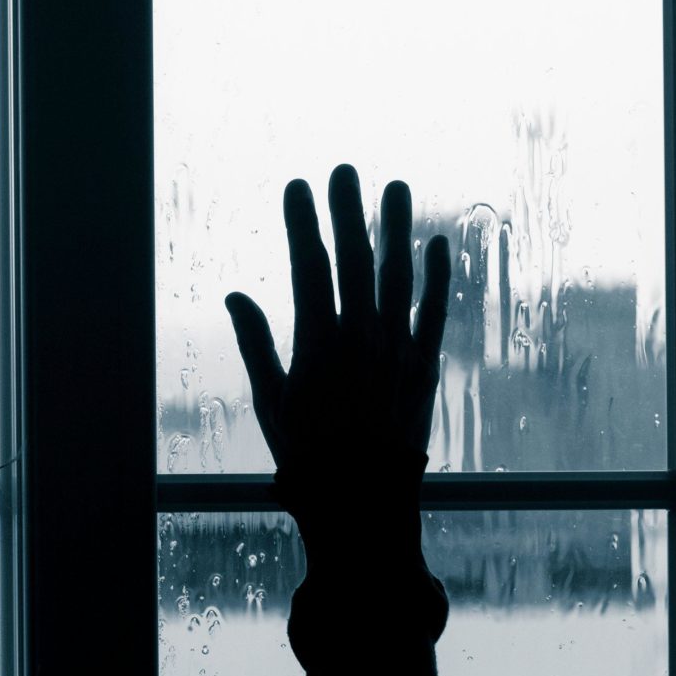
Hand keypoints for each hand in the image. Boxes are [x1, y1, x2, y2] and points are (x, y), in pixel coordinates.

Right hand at [225, 164, 448, 520]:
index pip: (309, 267)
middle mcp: (362, 340)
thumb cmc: (308, 460)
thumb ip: (256, 344)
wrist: (365, 506)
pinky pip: (435, 313)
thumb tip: (236, 297)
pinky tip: (439, 245)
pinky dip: (438, 277)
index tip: (297, 186)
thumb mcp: (271, 404)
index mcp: (318, 345)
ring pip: (399, 277)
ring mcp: (398, 351)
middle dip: (349, 211)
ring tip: (396, 188)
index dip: (302, 223)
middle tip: (344, 170)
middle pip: (356, 260)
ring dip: (397, 229)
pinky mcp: (424, 369)